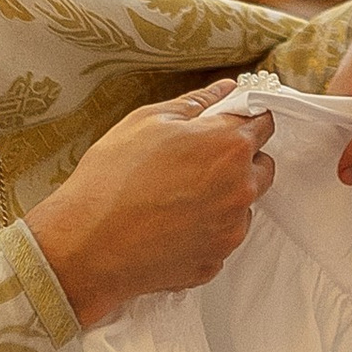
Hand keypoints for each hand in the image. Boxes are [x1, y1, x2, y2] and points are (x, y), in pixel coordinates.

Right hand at [26, 83, 273, 327]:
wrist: (87, 244)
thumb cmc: (113, 177)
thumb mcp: (148, 120)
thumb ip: (196, 103)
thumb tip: (224, 89)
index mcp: (229, 145)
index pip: (264, 123)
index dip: (247, 120)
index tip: (229, 124)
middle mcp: (241, 188)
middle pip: (262, 166)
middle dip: (241, 160)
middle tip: (200, 161)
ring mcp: (230, 230)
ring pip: (243, 206)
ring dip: (224, 198)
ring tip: (178, 197)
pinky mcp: (215, 262)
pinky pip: (221, 239)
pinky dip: (205, 232)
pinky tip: (172, 225)